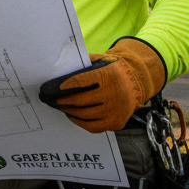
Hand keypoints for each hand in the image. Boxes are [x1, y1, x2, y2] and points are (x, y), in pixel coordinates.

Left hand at [38, 36, 166, 132]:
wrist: (135, 82)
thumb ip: (83, 63)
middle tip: (54, 99)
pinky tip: (73, 116)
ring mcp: (116, 111)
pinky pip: (93, 127)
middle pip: (81, 101)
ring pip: (85, 115)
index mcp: (109, 75)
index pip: (81, 81)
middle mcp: (114, 94)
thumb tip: (59, 68)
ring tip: (62, 107)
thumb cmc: (111, 70)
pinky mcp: (117, 123)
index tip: (54, 88)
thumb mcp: (100, 61)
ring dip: (70, 112)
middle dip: (64, 100)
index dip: (66, 86)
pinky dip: (80, 122)